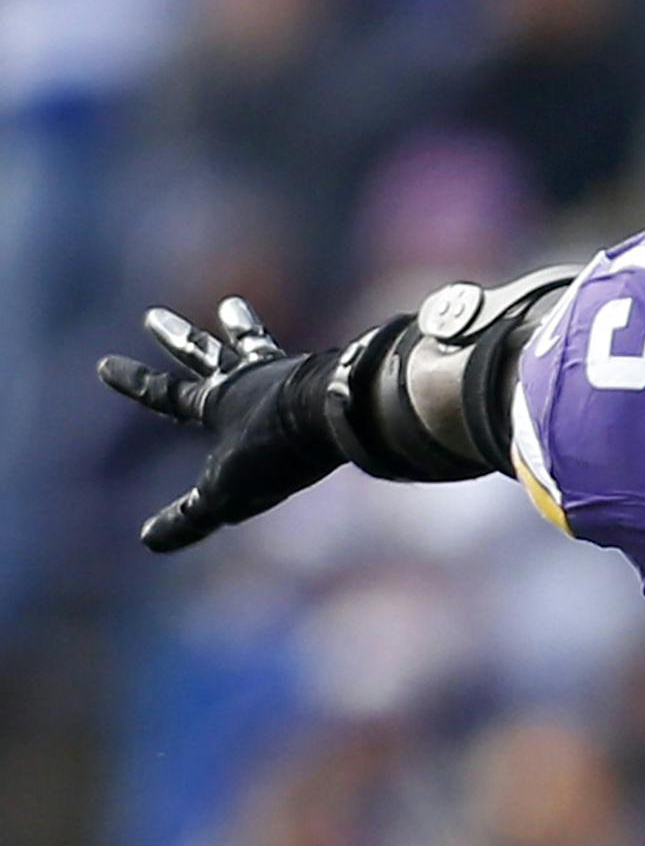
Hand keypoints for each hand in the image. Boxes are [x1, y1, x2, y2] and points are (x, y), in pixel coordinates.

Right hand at [98, 298, 341, 551]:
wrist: (338, 411)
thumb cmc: (277, 448)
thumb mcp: (227, 492)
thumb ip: (191, 517)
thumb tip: (150, 540)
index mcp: (218, 403)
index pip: (165, 394)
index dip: (135, 384)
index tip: (105, 364)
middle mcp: (250, 378)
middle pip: (204, 355)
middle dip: (175, 339)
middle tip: (152, 315)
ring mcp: (290, 371)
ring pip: (255, 345)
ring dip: (241, 329)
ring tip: (231, 305)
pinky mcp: (329, 371)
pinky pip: (312, 360)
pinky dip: (306, 358)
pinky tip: (322, 357)